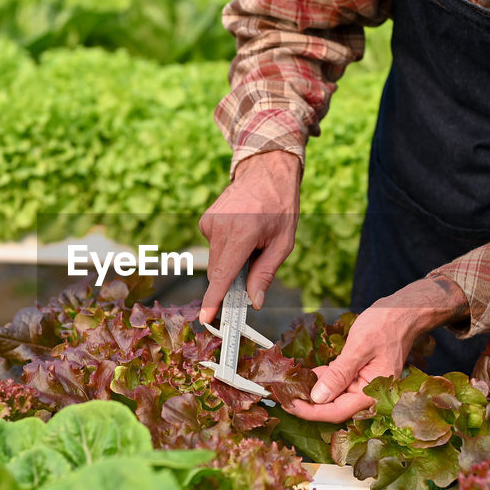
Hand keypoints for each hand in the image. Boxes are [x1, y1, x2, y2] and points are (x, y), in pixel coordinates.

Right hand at [198, 150, 301, 323]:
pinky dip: (226, 248)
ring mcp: (210, 222)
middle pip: (219, 272)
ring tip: (251, 239)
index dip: (214, 299)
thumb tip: (255, 302)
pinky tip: (241, 230)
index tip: (205, 317)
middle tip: (253, 268)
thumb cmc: (281, 207)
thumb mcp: (283, 243)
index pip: (224, 274)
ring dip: (231, 260)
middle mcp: (222, 227)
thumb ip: (266, 273)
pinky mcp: (205, 220)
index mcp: (243, 232)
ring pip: (216, 261)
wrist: (266, 172)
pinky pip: (213, 247)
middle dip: (232, 280)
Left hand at [285, 277, 468, 422]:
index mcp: (373, 392)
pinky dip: (321, 380)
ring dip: (312, 392)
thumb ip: (339, 374)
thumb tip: (318, 398)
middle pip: (333, 407)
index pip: (337, 411)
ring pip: (332, 396)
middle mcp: (368, 393)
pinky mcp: (358, 375)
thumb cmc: (387, 325)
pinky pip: (336, 383)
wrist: (403, 312)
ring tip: (288, 386)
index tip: (289, 405)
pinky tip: (305, 375)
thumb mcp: (359, 347)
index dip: (311, 411)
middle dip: (308, 404)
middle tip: (282, 396)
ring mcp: (363, 385)